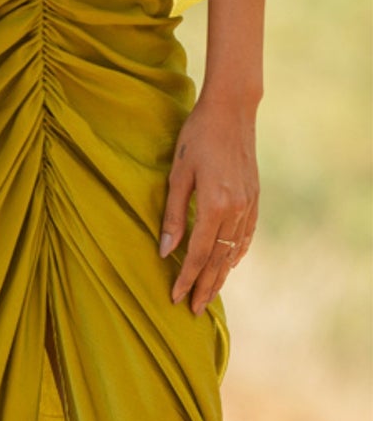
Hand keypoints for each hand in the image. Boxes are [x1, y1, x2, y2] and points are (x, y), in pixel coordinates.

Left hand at [160, 89, 258, 315]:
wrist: (231, 110)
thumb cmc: (197, 136)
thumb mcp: (178, 174)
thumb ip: (173, 214)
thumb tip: (165, 251)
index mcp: (215, 205)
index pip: (198, 254)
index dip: (186, 278)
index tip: (175, 298)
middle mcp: (236, 210)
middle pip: (219, 259)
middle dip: (205, 286)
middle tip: (193, 309)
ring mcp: (249, 205)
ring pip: (234, 250)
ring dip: (221, 274)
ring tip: (209, 294)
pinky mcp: (255, 197)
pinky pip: (247, 234)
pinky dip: (237, 252)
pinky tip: (230, 263)